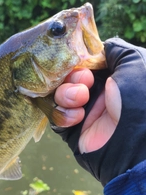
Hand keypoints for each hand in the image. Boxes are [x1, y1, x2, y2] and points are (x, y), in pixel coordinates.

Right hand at [53, 38, 145, 185]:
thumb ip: (116, 49)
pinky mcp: (73, 130)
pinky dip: (63, 113)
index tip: (79, 59)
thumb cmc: (140, 99)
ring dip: (66, 93)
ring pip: (59, 95)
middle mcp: (98, 94)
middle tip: (84, 81)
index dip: (78, 59)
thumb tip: (99, 47)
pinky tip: (78, 116)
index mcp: (112, 78)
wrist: (136, 146)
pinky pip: (56, 116)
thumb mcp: (136, 62)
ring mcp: (85, 112)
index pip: (85, 63)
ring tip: (81, 100)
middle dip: (72, 76)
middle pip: (68, 77)